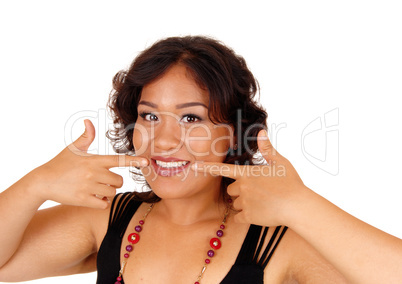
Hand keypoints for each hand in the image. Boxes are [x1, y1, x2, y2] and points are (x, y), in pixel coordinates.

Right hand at [27, 119, 148, 208]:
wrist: (42, 181)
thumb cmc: (60, 163)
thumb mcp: (73, 148)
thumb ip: (86, 136)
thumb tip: (89, 121)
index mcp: (95, 160)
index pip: (119, 160)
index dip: (134, 161)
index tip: (146, 161)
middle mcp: (94, 173)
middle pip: (119, 180)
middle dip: (114, 182)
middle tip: (102, 180)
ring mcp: (89, 187)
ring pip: (112, 192)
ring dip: (107, 192)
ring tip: (96, 188)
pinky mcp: (84, 200)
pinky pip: (104, 203)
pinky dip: (101, 202)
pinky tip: (93, 197)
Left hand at [192, 130, 306, 225]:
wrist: (297, 206)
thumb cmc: (290, 183)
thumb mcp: (279, 162)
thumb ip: (267, 148)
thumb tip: (261, 132)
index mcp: (247, 173)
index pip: (222, 170)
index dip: (206, 168)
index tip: (193, 166)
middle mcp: (242, 187)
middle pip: (231, 190)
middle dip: (240, 191)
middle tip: (258, 192)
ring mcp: (245, 202)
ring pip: (236, 204)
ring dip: (244, 204)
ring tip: (263, 202)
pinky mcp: (249, 217)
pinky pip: (239, 217)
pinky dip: (246, 216)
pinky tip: (260, 213)